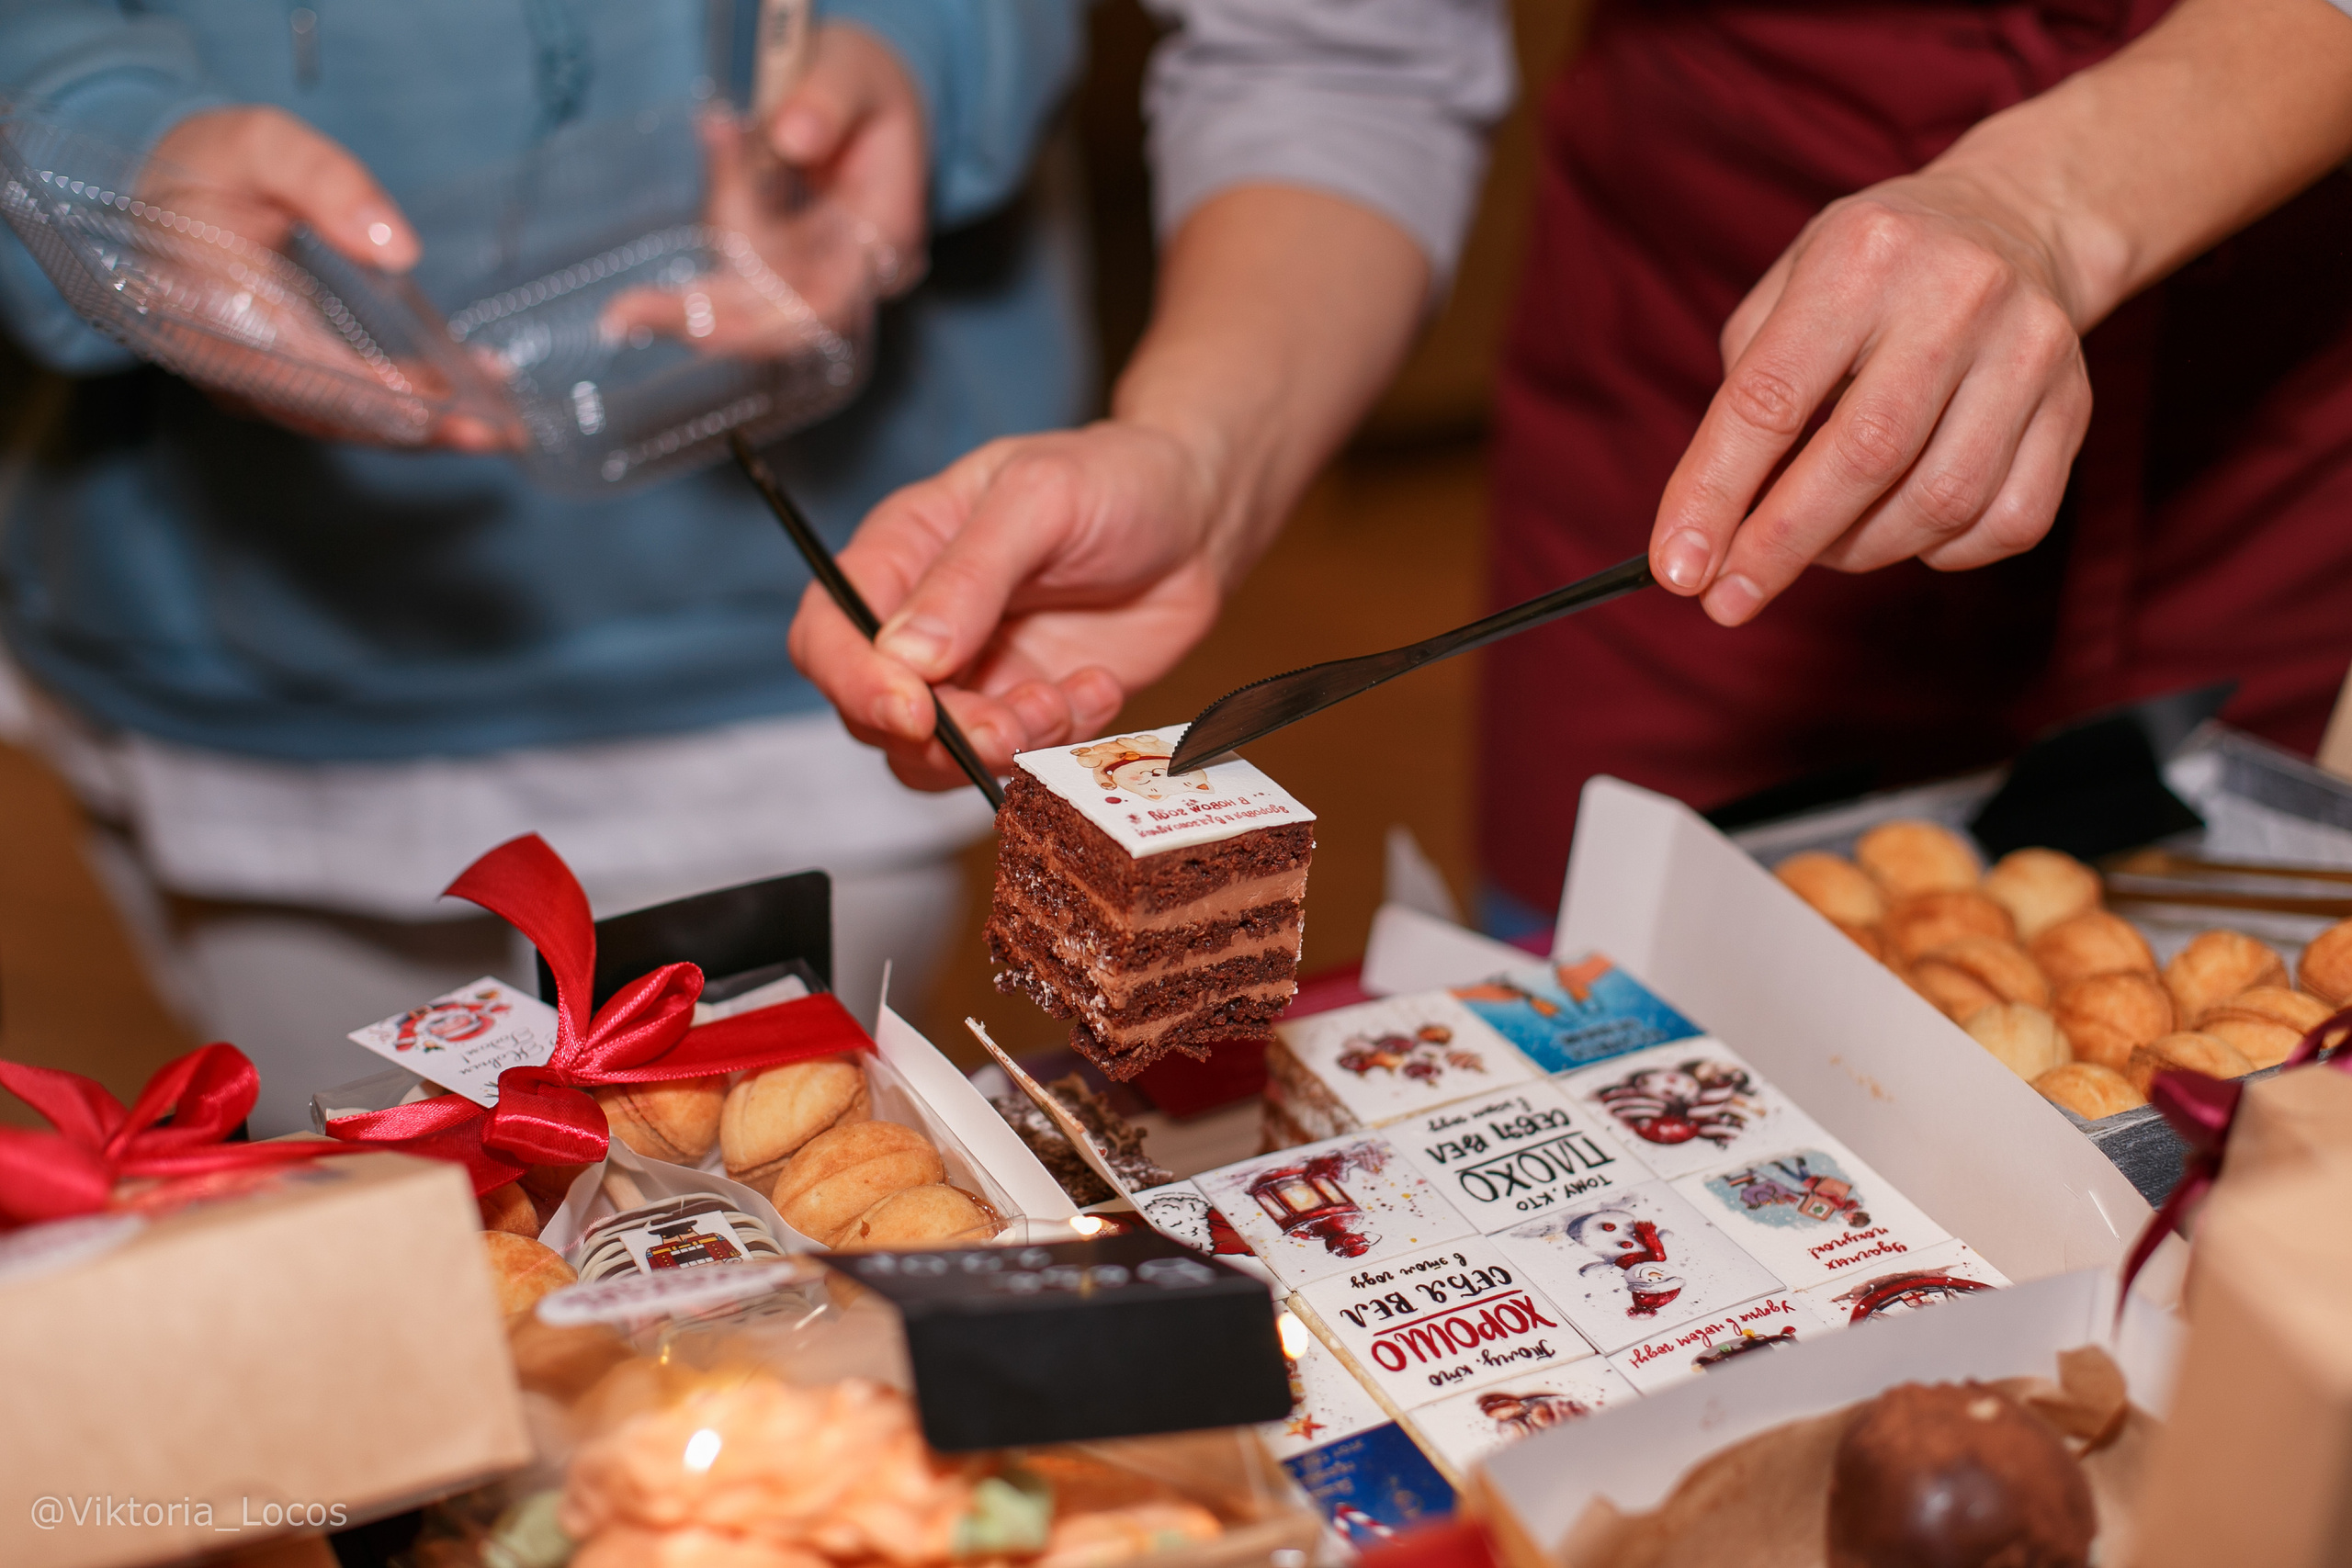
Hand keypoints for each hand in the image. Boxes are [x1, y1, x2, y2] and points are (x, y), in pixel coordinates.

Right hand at [143, 107, 509, 448]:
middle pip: (332, 414)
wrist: (168, 185)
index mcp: (210, 306)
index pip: (299, 371)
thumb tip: (398, 249)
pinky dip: (406, 409)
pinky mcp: (275, 384)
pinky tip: (467, 394)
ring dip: (425, 428)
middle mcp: (225, 362)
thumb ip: (324, 180)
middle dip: (420, 428)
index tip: (441, 406)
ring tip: (501, 424)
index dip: (373, 395)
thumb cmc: (212, 162)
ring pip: (344, 422)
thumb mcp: (261, 144)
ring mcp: (248, 382)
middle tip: (498, 431)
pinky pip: (343, 409)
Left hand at [599, 23, 925, 355]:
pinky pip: (737, 252)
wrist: (868, 91)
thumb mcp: (855, 70)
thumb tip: (791, 138)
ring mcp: (818, 268)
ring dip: (707, 244)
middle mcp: (854, 271)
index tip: (696, 327)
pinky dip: (722, 203)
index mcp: (886, 239)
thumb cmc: (867, 81)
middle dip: (699, 316)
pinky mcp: (785, 258)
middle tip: (621, 316)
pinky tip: (722, 142)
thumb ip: (829, 100)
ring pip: (746, 289)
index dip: (757, 327)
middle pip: (773, 320)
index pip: (821, 309)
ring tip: (712, 151)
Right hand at [787, 423, 1225, 789]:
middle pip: (875, 714)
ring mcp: (974, 674)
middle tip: (1009, 724)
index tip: (911, 709)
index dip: (853, 683)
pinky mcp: (1028, 709)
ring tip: (1063, 700)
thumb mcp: (1040, 500)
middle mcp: (921, 624)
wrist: (1199, 517)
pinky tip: (1099, 686)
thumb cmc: (1113, 480)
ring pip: (936, 757)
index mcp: (901, 554)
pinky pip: (1015, 760)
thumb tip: (907, 656)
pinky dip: (1057, 741)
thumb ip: (970, 576)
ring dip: (997, 748)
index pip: (828, 636)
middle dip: (939, 735)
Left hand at [1647, 168, 2091, 625]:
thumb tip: (1710, 526)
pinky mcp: (2077, 405)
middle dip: (1781, 546)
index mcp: (1861, 256)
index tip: (1677, 569)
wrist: (2019, 220)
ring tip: (1818, 547)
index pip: (1770, 398)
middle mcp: (1957, 297)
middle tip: (1729, 601)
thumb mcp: (1790, 286)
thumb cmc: (1872, 274)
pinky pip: (2009, 521)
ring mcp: (2030, 352)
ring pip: (1939, 503)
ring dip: (1858, 551)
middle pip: (1862, 457)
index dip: (1715, 493)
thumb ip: (1745, 396)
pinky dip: (1942, 552)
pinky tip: (1903, 530)